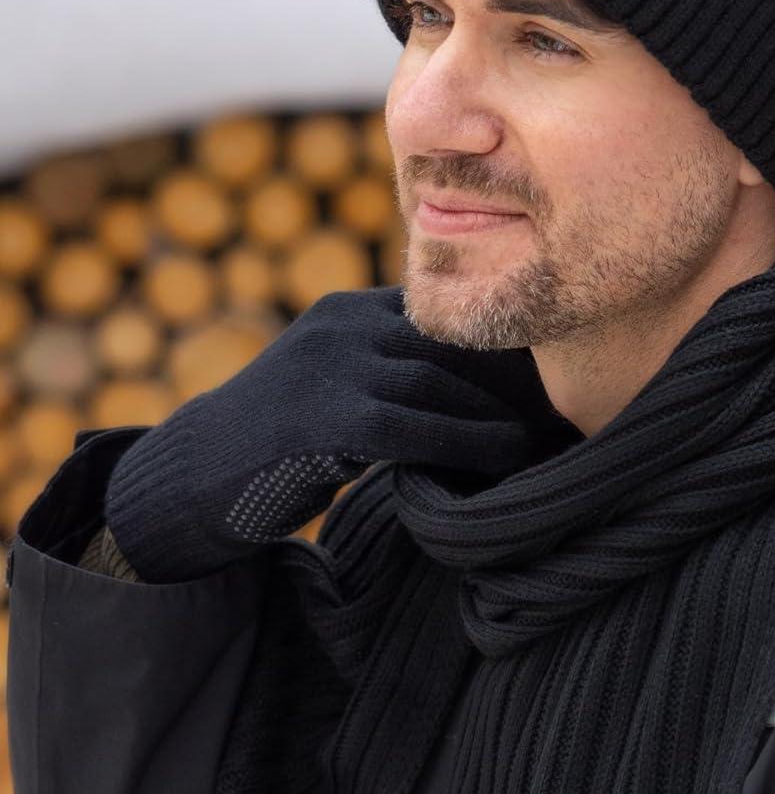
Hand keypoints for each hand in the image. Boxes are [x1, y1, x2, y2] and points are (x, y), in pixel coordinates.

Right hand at [102, 285, 554, 580]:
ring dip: (500, 416)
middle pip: (449, 345)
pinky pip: (413, 428)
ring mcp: (328, 368)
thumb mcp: (335, 387)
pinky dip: (468, 444)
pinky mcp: (321, 418)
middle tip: (567, 408)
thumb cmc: (276, 444)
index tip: (552, 374)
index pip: (442, 316)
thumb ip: (393, 373)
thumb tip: (486, 391)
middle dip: (511, 381)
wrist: (188, 480)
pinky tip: (508, 459)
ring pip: (438, 384)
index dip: (500, 348)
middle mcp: (340, 326)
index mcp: (348, 312)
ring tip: (547, 439)